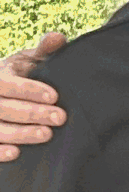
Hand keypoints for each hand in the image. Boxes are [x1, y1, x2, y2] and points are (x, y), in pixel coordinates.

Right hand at [0, 34, 67, 163]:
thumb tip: (58, 38)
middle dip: (31, 113)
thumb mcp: (27, 62)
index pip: (4, 83)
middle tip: (60, 117)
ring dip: (19, 133)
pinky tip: (16, 153)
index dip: (27, 89)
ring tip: (46, 134)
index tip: (54, 96)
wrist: (0, 94)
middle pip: (2, 107)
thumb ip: (43, 51)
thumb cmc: (17, 77)